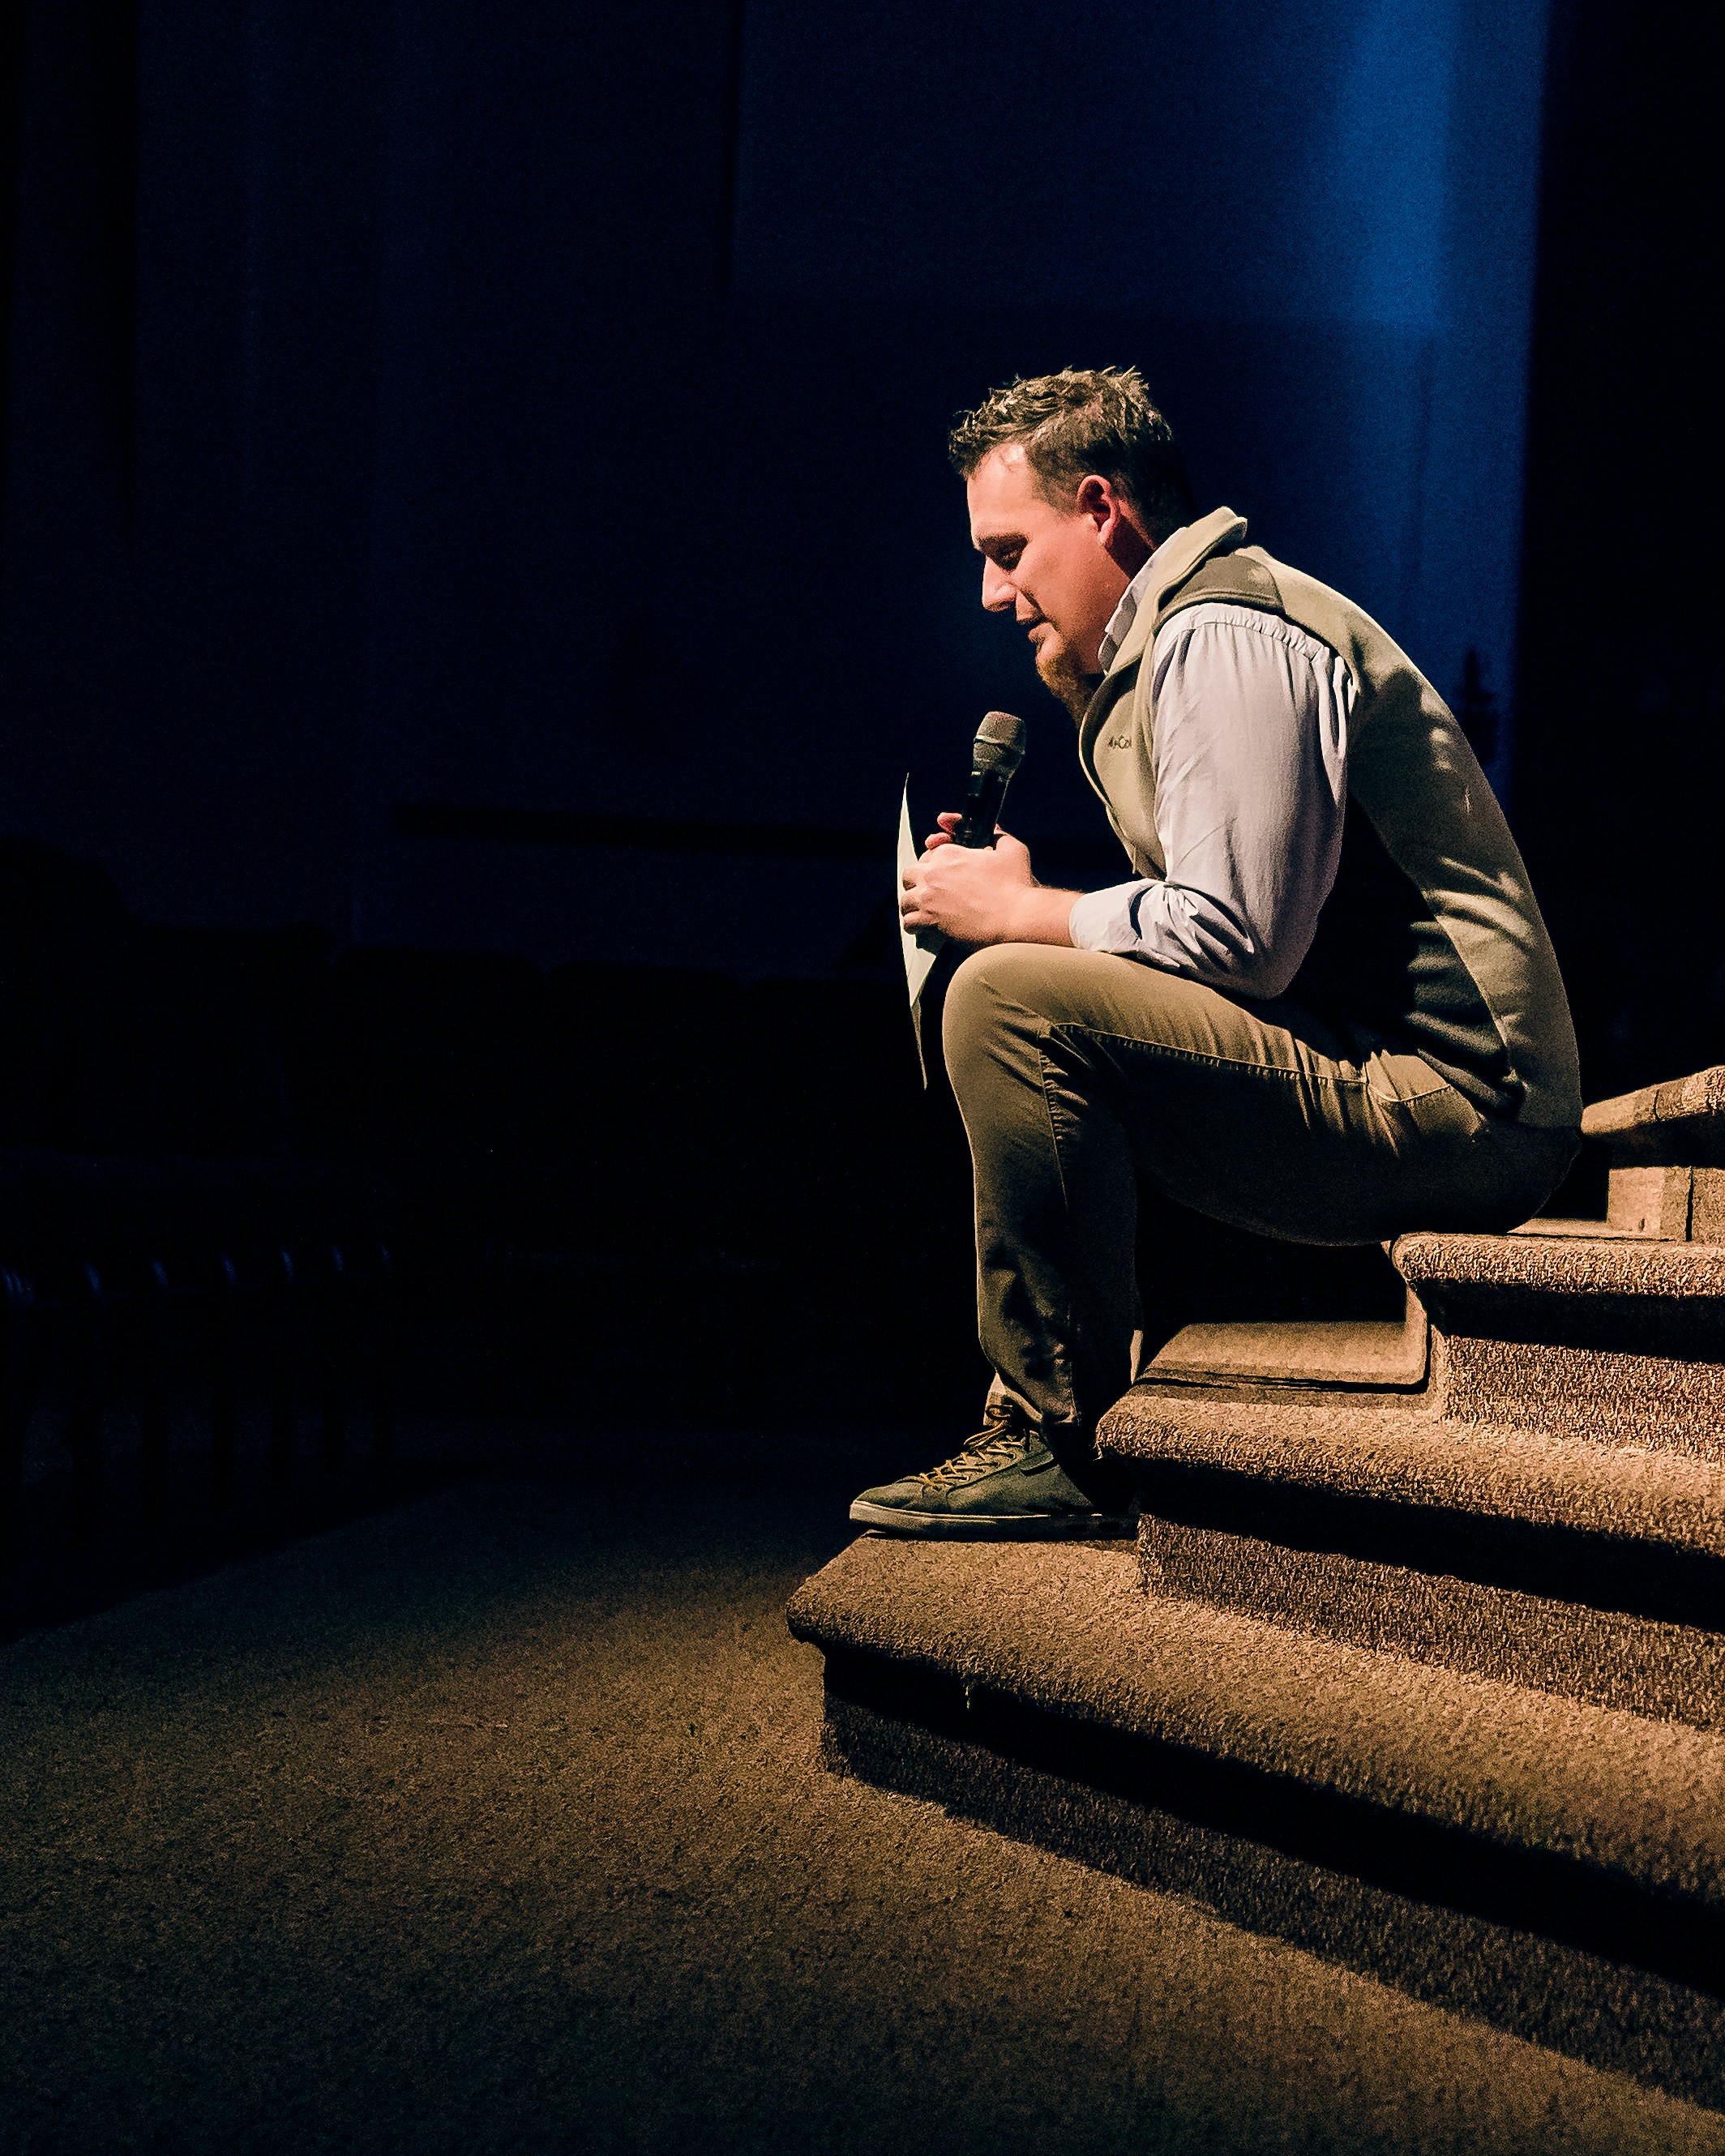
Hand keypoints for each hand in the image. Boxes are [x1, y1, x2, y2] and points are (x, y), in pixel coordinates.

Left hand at [900, 815, 1077, 945]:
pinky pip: (908, 922)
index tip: (938, 870)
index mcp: (950, 853)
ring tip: (922, 911)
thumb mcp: (1013, 850)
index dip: (933, 862)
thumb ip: (999, 837)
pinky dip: (913, 926)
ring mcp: (929, 897)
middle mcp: (934, 873)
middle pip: (910, 874)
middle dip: (917, 882)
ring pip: (905, 899)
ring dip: (913, 904)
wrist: (1016, 918)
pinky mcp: (930, 920)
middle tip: (928, 892)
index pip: (929, 853)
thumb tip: (994, 832)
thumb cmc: (1016, 887)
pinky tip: (921, 928)